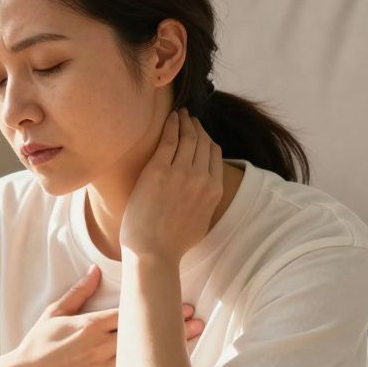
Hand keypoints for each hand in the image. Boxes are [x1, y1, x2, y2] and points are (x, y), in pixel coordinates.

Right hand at [0, 264, 204, 366]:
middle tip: (198, 322)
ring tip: (191, 342)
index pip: (130, 315)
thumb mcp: (54, 313)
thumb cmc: (38, 344)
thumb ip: (78, 293)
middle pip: (142, 337)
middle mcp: (99, 349)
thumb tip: (96, 270)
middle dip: (171, 329)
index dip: (157, 308)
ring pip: (141, 360)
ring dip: (166, 352)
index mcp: (89, 327)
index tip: (180, 305)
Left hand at [120, 107, 224, 262]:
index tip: (200, 131)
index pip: (215, 154)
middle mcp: (201, 178)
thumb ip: (208, 202)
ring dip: (185, 122)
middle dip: (196, 126)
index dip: (208, 139)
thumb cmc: (173, 243)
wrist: (152, 252)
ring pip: (188, 137)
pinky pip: (168, 140)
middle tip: (189, 116)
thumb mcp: (203, 222)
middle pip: (203, 142)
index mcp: (214, 190)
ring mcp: (180, 173)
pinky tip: (170, 118)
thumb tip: (206, 192)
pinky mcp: (158, 171)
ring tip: (179, 113)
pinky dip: (171, 125)